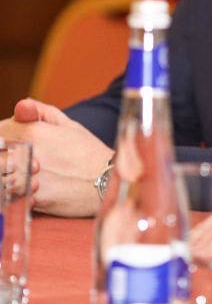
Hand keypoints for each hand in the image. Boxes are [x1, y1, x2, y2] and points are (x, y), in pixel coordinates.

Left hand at [0, 98, 112, 216]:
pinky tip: (26, 192)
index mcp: (33, 132)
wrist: (109, 182)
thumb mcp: (70, 126)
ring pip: (1, 176)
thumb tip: (21, 106)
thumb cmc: (90, 154)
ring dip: (7, 177)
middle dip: (4, 159)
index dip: (4, 138)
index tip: (13, 145)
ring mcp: (29, 176)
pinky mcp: (33, 198)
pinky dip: (13, 195)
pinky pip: (10, 196)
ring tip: (23, 177)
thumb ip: (42, 112)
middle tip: (18, 163)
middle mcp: (28, 152)